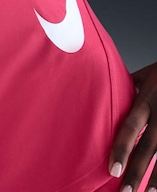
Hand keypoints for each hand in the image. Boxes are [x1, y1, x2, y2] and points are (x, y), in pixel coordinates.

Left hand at [109, 62, 156, 190]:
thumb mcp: (144, 75)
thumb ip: (127, 86)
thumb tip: (103, 87)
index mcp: (146, 98)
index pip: (130, 127)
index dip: (121, 148)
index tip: (112, 169)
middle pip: (148, 147)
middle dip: (136, 171)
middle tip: (123, 191)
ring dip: (156, 177)